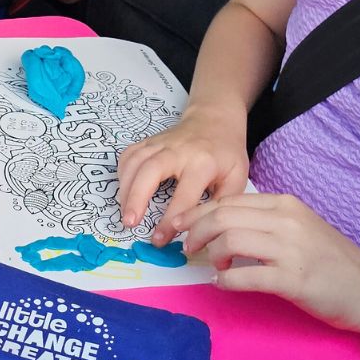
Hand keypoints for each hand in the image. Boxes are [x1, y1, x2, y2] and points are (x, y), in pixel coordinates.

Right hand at [116, 104, 248, 244]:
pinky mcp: (149, 141)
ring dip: (125, 188)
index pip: (184, 195)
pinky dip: (122, 173)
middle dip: (136, 198)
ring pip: (135, 161)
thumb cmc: (226, 153)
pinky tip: (124, 191)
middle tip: (129, 223)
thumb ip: (222, 205)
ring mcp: (161, 143)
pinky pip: (129, 154)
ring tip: (124, 214)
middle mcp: (178, 150)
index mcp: (203, 163)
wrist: (214, 119)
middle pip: (150, 170)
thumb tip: (204, 233)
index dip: (171, 220)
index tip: (160, 240)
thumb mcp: (237, 177)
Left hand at [178, 193, 359, 332]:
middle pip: (223, 215)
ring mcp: (290, 249)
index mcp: (284, 204)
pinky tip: (222, 283)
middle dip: (195, 230)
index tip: (179, 225)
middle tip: (186, 247)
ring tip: (212, 265)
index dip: (198, 212)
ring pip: (230, 239)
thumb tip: (220, 227)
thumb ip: (264, 221)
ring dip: (210, 254)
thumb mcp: (298, 227)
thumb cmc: (331, 260)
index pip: (229, 200)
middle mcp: (285, 220)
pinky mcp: (293, 279)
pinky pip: (245, 276)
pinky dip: (226, 279)